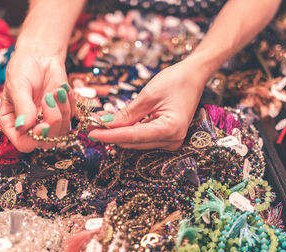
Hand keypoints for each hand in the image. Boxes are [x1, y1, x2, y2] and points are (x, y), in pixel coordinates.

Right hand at [0, 47, 74, 152]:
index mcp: (13, 123)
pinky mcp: (63, 114)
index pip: (24, 144)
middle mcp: (30, 127)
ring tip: (55, 90)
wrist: (41, 56)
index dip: (35, 138)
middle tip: (48, 99)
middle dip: (53, 122)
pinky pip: (73, 118)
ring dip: (63, 109)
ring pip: (62, 131)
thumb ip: (22, 107)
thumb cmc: (23, 69)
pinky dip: (70, 103)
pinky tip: (62, 89)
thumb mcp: (18, 85)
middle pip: (47, 142)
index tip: (42, 124)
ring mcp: (48, 122)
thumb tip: (24, 127)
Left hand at [88, 55, 208, 149]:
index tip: (91, 132)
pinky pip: (142, 137)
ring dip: (118, 133)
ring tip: (99, 122)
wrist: (194, 75)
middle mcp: (172, 140)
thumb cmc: (176, 80)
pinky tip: (114, 123)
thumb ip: (127, 114)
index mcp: (170, 129)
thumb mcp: (148, 95)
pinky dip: (128, 131)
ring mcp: (170, 141)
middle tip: (90, 124)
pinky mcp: (166, 137)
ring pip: (136, 142)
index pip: (133, 136)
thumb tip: (105, 124)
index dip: (110, 135)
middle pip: (133, 142)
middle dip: (111, 134)